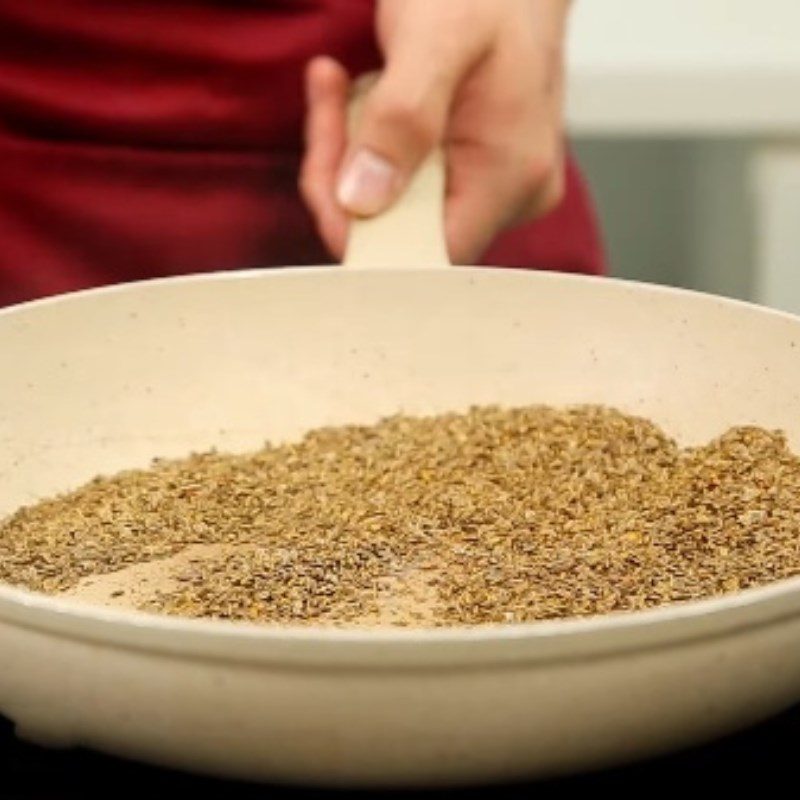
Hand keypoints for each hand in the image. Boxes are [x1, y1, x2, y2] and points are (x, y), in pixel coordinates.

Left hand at [299, 0, 569, 263]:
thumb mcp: (436, 36)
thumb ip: (402, 117)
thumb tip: (364, 200)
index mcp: (511, 174)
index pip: (424, 252)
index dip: (362, 230)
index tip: (324, 164)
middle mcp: (511, 194)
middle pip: (404, 231)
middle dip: (347, 175)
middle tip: (329, 99)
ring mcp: (495, 185)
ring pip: (396, 206)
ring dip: (353, 150)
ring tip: (340, 83)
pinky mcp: (474, 171)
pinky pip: (405, 182)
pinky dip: (370, 144)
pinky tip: (360, 92)